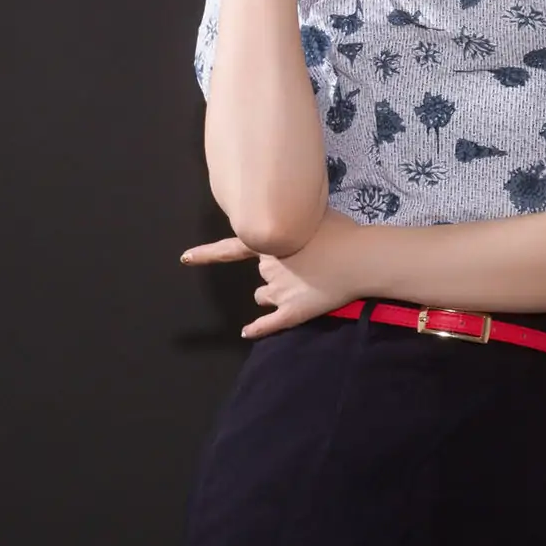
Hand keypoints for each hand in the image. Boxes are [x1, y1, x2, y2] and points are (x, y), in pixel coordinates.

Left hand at [180, 211, 364, 338]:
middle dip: (274, 273)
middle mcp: (269, 267)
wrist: (360, 258)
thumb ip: (296, 217)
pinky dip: (257, 329)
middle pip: (261, 274)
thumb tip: (293, 215)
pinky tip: (248, 332)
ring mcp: (279, 292)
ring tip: (300, 289)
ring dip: (273, 294)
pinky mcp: (292, 313)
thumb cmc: (340, 232)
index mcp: (270, 243)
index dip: (206, 254)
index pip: (231, 249)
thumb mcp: (314, 213)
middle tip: (300, 268)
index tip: (185, 259)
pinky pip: (268, 324)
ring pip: (263, 295)